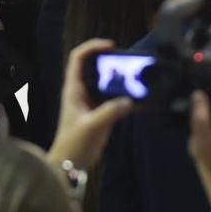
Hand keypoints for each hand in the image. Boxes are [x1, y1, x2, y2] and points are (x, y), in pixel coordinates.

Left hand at [46, 38, 134, 172]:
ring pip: (106, 83)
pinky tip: (139, 99)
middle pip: (95, 67)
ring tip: (137, 77)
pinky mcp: (101, 114)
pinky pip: (114, 99)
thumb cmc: (73, 144)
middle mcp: (82, 92)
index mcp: (73, 90)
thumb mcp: (91, 126)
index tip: (111, 46)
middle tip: (129, 62)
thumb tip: (129, 101)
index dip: (92, 47)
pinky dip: (126, 97)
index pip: (78, 58)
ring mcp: (92, 103)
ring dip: (120, 79)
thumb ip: (110, 112)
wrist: (70, 165)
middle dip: (111, 61)